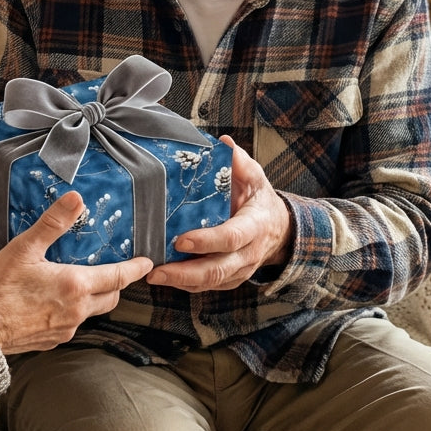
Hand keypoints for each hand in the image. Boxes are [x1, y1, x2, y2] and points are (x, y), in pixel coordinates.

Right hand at [0, 192, 152, 353]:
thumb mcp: (24, 248)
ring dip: (94, 297)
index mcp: (75, 286)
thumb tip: (76, 199)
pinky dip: (73, 311)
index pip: (118, 277)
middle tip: (116, 270)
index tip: (147, 262)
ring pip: (92, 311)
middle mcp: (76, 311)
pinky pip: (72, 323)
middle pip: (111, 297)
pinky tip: (56, 301)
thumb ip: (53, 223)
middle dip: (117, 284)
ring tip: (82, 282)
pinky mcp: (52, 340)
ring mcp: (65, 329)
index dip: (135, 268)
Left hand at [146, 135, 292, 292]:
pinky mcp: (229, 279)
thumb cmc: (258, 199)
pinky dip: (185, 285)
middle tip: (156, 270)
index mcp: (255, 226)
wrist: (278, 229)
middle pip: (217, 270)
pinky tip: (164, 278)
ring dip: (180, 282)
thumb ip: (240, 162)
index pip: (231, 237)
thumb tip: (224, 143)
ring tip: (152, 275)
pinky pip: (207, 287)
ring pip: (210, 282)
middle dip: (185, 272)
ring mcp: (239, 270)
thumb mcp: (255, 177)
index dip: (207, 241)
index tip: (181, 240)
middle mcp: (248, 253)